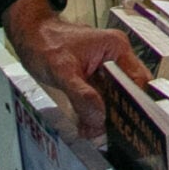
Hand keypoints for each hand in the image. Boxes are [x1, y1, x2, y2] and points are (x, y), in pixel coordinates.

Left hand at [6, 0, 148, 137]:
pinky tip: (86, 125)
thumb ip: (81, 95)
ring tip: (93, 132)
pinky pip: (102, 99)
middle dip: (120, 114)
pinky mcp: (96, 78)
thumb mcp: (62, 70)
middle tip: (110, 133)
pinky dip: (95, 113)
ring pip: (115, 98)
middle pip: (129, 91)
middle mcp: (116, 57)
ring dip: (106, 116)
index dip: (137, 102)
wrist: (30, 36)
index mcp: (116, 48)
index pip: (138, 80)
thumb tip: (99, 117)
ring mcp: (107, 69)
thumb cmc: (45, 42)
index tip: (129, 124)